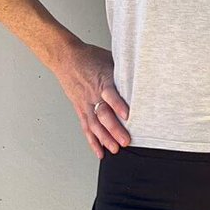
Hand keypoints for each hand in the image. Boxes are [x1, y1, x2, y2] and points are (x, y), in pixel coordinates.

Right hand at [51, 40, 130, 157]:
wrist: (66, 57)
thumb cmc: (90, 57)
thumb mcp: (110, 59)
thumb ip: (123, 72)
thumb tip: (144, 76)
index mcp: (103, 79)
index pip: (110, 94)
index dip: (119, 105)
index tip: (128, 115)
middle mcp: (93, 94)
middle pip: (103, 114)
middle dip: (114, 129)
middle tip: (125, 140)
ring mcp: (85, 103)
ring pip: (94, 124)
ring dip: (105, 138)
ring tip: (115, 149)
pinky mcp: (80, 109)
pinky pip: (86, 127)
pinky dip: (93, 141)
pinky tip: (100, 151)